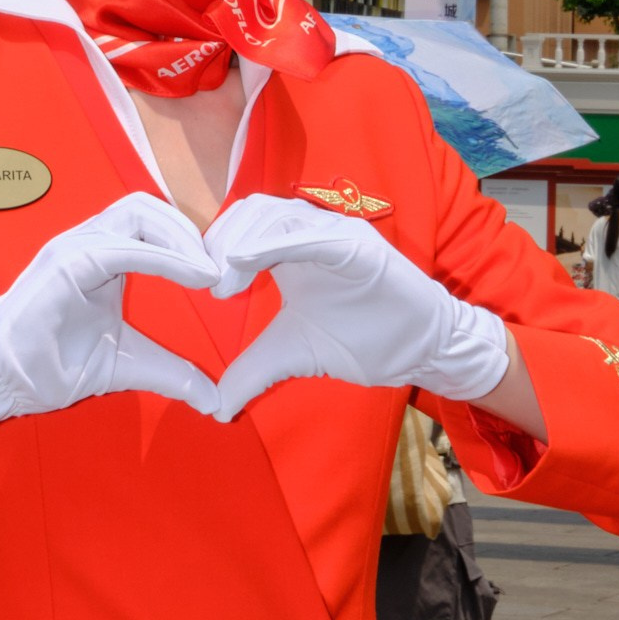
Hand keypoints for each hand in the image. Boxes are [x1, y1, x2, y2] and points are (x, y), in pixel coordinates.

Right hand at [0, 196, 220, 439]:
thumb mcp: (130, 364)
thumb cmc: (57, 365)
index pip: (148, 219)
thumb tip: (216, 402)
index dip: (186, 236)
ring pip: (135, 215)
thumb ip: (171, 372)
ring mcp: (72, 248)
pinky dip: (163, 257)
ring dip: (180, 238)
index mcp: (101, 255)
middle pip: (145, 205)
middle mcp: (86, 242)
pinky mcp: (64, 265)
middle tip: (216, 268)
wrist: (7, 383)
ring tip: (207, 272)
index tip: (220, 270)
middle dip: (187, 230)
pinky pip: (120, 248)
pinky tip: (191, 277)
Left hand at [202, 192, 509, 419]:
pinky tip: (248, 262)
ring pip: (278, 215)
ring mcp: (336, 235)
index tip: (201, 283)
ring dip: (242, 240)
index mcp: (291, 248)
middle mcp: (311, 232)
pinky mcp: (359, 246)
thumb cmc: (361, 338)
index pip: (243, 224)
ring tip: (225, 279)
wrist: (417, 350)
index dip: (216, 245)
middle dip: (222, 239)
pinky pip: (313, 235)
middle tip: (208, 281)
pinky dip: (276, 242)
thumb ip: (253, 372)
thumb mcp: (292, 353)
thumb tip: (215, 408)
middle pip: (253, 211)